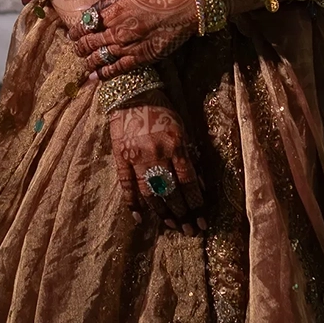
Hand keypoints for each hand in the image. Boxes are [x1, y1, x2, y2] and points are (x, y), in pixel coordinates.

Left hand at [68, 0, 198, 78]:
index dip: (76, 30)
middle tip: (76, 49)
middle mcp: (117, 29)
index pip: (86, 23)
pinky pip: (118, 68)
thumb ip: (111, 3)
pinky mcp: (141, 57)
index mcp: (113, 11)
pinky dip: (104, 74)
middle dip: (80, 47)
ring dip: (89, 61)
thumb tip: (95, 11)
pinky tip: (96, 77)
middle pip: (90, 42)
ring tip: (84, 64)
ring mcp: (128, 45)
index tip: (72, 34)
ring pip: (100, 57)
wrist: (184, 7)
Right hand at [107, 93, 206, 231]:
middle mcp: (157, 153)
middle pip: (171, 191)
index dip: (196, 204)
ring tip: (171, 224)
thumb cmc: (162, 110)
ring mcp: (136, 156)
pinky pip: (126, 184)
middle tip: (189, 230)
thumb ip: (190, 156)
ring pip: (150, 192)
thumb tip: (200, 186)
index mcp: (175, 145)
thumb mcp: (183, 129)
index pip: (188, 182)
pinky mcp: (120, 156)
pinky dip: (132, 203)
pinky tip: (139, 218)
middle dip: (182, 213)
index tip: (202, 221)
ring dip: (161, 211)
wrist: (132, 92)